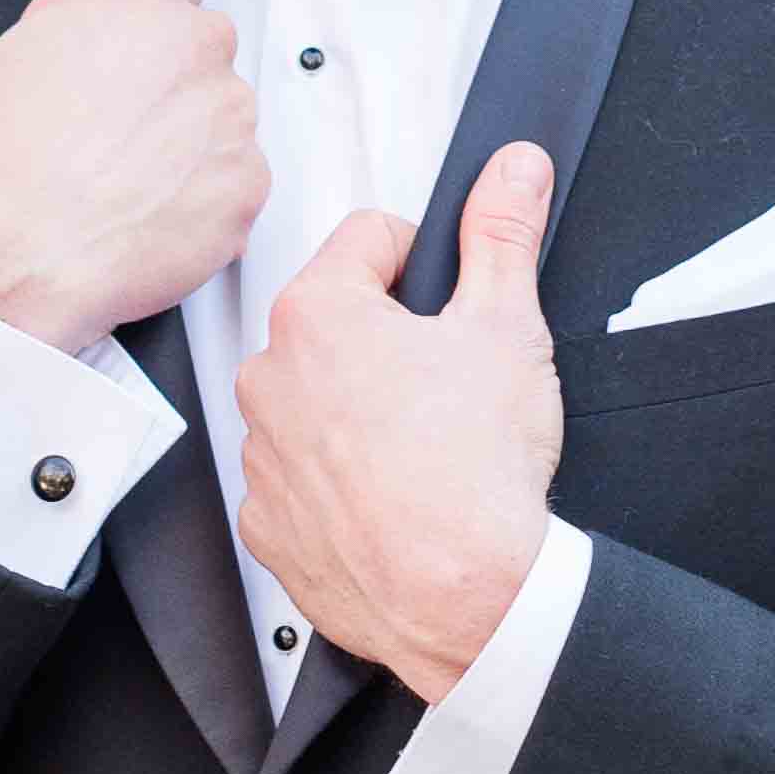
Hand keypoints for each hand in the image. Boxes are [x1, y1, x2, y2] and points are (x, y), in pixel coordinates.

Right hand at [0, 0, 266, 356]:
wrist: (10, 258)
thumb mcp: (9, 57)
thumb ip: (64, 7)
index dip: (153, 13)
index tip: (139, 44)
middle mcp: (195, 43)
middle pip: (204, 47)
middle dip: (171, 80)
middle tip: (117, 128)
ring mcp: (230, 114)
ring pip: (224, 116)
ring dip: (191, 140)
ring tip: (125, 180)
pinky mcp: (248, 180)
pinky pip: (237, 180)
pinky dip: (205, 197)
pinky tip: (149, 213)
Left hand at [237, 142, 562, 700]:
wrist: (466, 600)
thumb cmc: (476, 476)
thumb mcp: (507, 327)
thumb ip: (503, 233)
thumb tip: (512, 172)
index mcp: (317, 314)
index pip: (369, 237)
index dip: (424, 261)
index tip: (448, 299)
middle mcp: (270, 379)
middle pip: (337, 322)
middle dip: (390, 340)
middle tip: (447, 383)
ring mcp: (262, 456)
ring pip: (315, 401)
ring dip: (359, 410)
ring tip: (423, 447)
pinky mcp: (267, 523)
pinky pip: (300, 479)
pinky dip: (339, 482)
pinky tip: (392, 495)